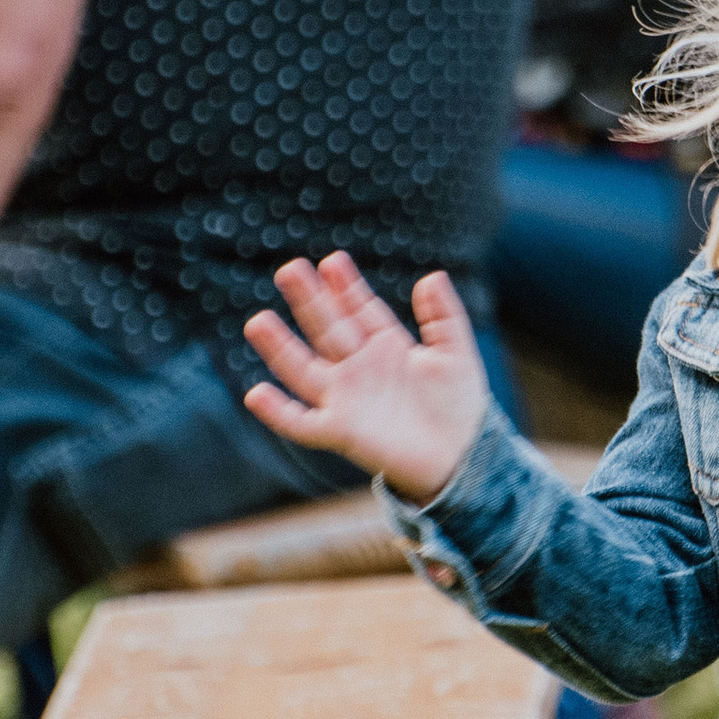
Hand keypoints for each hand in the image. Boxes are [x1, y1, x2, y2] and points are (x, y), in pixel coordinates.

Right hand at [243, 253, 490, 505]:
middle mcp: (358, 368)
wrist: (462, 457)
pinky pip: (301, 422)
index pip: (359, 310)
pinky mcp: (339, 431)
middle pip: (327, 329)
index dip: (346, 287)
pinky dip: (278, 412)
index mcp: (385, 346)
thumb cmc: (459, 406)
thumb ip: (445, 316)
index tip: (332, 262)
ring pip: (304, 369)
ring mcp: (345, 398)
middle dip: (310, 301)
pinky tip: (256, 394)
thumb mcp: (457, 353)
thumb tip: (432, 276)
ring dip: (280, 347)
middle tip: (290, 270)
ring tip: (259, 322)